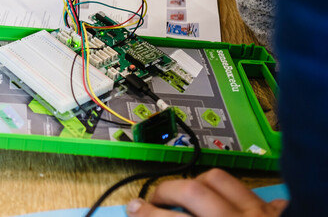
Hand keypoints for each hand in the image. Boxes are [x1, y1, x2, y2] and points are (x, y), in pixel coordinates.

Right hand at [126, 169, 286, 216]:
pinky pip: (260, 196)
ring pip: (220, 181)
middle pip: (193, 191)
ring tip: (185, 193)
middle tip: (153, 201)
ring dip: (197, 184)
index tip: (134, 210)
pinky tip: (236, 210)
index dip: (148, 214)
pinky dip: (244, 200)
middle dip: (166, 191)